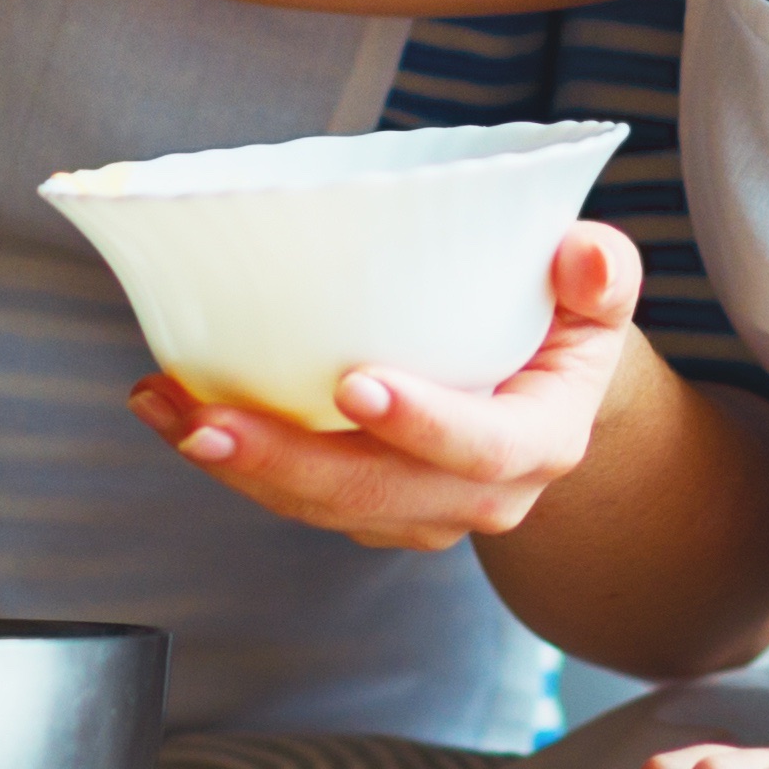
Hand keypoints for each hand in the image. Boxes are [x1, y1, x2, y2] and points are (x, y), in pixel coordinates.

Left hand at [132, 224, 644, 551]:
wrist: (546, 390)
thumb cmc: (562, 324)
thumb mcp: (597, 292)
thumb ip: (601, 271)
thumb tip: (582, 258)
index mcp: (540, 442)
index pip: (482, 449)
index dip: (422, 425)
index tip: (357, 383)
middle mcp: (478, 494)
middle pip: (377, 494)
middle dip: (287, 464)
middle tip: (210, 422)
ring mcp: (415, 510)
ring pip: (321, 506)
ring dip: (238, 465)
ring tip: (166, 409)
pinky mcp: (365, 506)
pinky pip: (295, 497)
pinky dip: (233, 458)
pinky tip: (173, 408)